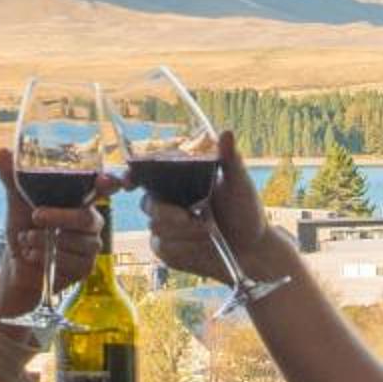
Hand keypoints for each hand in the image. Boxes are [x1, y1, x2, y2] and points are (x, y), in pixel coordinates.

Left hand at [0, 145, 111, 319]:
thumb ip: (14, 178)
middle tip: (35, 217)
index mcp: (81, 200)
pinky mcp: (85, 269)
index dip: (110, 183)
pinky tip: (34, 255)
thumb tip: (2, 152)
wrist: (16, 265)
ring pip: (77, 242)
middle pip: (86, 218)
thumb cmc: (24, 228)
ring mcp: (90, 247)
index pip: (106, 188)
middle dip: (59, 217)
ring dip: (45, 241)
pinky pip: (72, 263)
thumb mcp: (17, 201)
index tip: (105, 181)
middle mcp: (91, 222)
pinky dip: (47, 258)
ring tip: (27, 239)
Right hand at [140, 129, 275, 282]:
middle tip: (194, 217)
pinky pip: (163, 247)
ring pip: (156, 227)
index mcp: (179, 179)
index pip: (146, 173)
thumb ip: (230, 160)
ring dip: (184, 232)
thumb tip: (226, 132)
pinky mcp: (167, 249)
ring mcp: (165, 226)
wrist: (252, 248)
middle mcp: (167, 201)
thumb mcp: (239, 184)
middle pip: (148, 203)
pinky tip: (201, 246)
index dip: (132, 176)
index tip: (130, 183)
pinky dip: (184, 248)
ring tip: (209, 231)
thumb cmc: (245, 212)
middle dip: (169, 213)